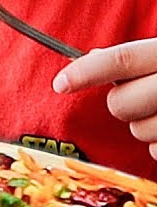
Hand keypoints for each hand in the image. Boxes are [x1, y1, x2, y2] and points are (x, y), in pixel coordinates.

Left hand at [53, 38, 156, 155]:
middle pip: (120, 103)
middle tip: (137, 96)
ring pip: (138, 130)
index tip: (59, 84)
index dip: (86, 72)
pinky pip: (156, 151)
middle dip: (119, 103)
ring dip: (143, 125)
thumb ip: (135, 57)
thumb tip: (91, 55)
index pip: (123, 60)